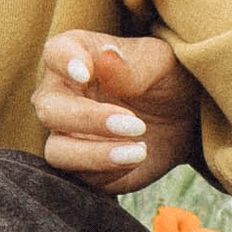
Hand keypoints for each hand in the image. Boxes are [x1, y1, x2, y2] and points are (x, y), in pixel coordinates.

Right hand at [33, 33, 200, 194]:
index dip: (64, 62)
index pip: (56, 53)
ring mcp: (67, 134)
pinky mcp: (81, 167)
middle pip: (50, 110)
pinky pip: (80, 178)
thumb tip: (107, 55)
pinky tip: (138, 157)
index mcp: (76, 56)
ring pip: (57, 151)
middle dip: (88, 120)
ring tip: (139, 151)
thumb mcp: (160, 63)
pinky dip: (108, 173)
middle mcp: (61, 96)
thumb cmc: (164, 77)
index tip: (85, 73)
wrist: (182, 116)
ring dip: (95, 155)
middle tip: (135, 125)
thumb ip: (132, 65)